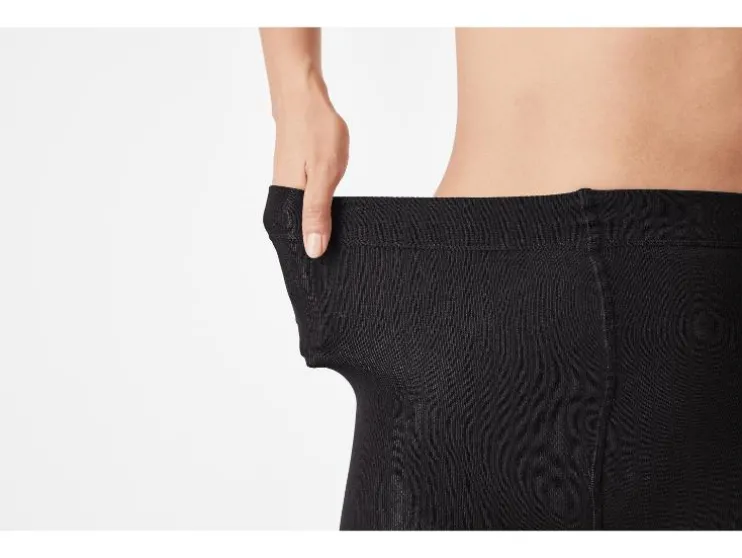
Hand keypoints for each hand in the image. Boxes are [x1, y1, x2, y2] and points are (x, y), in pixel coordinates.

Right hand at [271, 85, 348, 258]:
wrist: (303, 96)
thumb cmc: (314, 131)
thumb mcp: (324, 175)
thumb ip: (318, 213)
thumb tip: (313, 250)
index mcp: (285, 201)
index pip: (293, 245)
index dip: (309, 262)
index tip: (327, 280)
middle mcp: (282, 197)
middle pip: (295, 235)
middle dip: (314, 251)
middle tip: (339, 272)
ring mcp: (287, 186)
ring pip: (301, 221)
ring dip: (317, 234)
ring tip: (338, 253)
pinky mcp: (294, 178)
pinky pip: (304, 206)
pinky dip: (317, 216)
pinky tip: (331, 223)